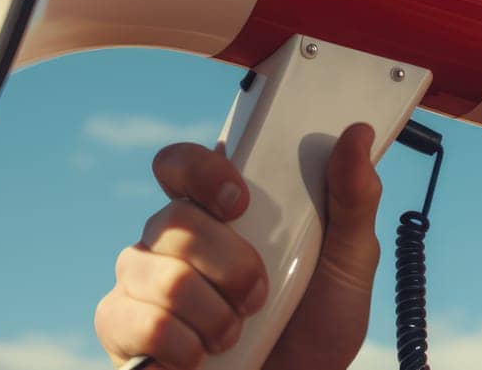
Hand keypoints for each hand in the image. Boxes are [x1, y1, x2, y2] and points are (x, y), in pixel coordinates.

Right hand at [95, 122, 384, 369]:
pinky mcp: (123, 328)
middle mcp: (172, 238)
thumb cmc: (316, 324)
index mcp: (218, 210)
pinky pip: (134, 320)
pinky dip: (182, 347)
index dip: (201, 171)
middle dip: (231, 265)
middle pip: (175, 220)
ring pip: (158, 275)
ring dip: (213, 314)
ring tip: (235, 333)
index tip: (240, 201)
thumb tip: (357, 134)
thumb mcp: (350, 263)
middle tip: (260, 295)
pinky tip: (201, 356)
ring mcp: (142, 282)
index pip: (180, 162)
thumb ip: (354, 198)